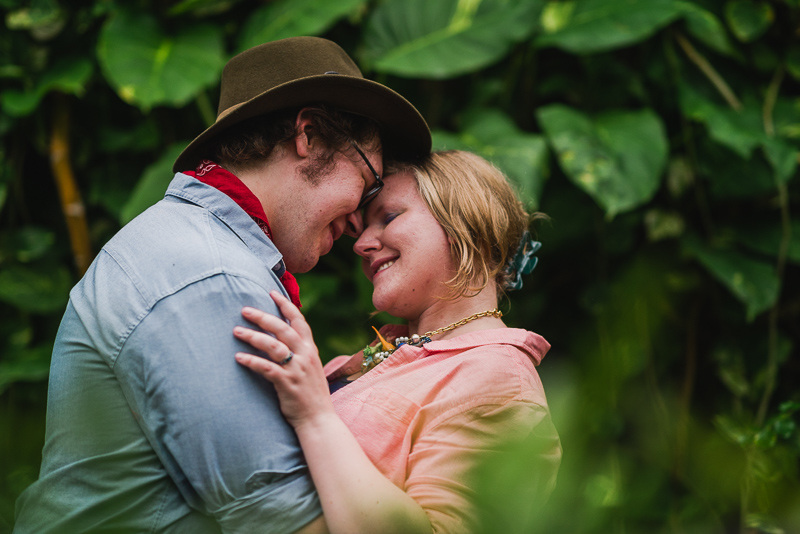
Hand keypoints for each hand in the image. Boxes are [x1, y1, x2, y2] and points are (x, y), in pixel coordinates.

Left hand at [233, 291, 334, 428]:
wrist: (319, 419)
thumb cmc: (310, 394)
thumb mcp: (310, 368)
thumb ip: (300, 352)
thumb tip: (283, 339)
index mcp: (311, 350)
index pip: (299, 321)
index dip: (285, 305)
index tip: (271, 292)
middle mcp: (306, 356)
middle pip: (283, 329)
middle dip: (263, 317)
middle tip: (244, 310)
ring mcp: (297, 370)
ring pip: (274, 346)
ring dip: (253, 336)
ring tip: (236, 331)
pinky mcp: (287, 384)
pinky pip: (267, 368)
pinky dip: (252, 361)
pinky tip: (238, 357)